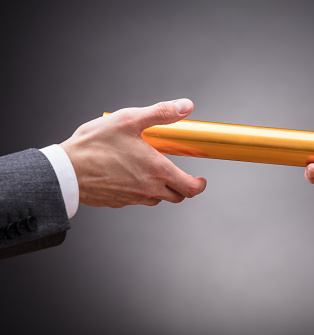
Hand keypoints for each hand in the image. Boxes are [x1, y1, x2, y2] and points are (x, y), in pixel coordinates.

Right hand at [60, 99, 206, 207]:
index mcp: (157, 170)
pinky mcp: (118, 202)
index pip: (190, 188)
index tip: (200, 179)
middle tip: (179, 174)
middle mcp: (148, 189)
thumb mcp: (130, 120)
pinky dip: (141, 191)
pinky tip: (130, 174)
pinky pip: (137, 200)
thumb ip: (161, 113)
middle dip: (182, 186)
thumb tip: (185, 106)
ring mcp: (133, 198)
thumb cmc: (94, 145)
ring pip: (157, 199)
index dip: (199, 185)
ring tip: (152, 170)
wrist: (65, 170)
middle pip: (177, 197)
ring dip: (162, 189)